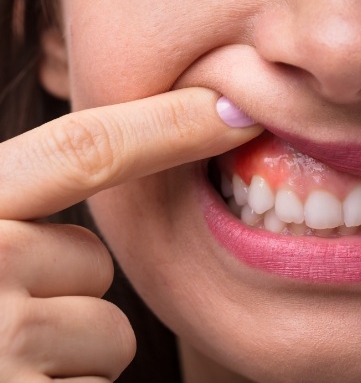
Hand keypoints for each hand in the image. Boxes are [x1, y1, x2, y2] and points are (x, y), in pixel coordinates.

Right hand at [0, 88, 260, 381]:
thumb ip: (16, 214)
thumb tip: (103, 202)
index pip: (84, 150)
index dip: (166, 125)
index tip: (233, 109)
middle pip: (92, 260)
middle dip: (67, 290)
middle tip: (2, 318)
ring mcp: (2, 343)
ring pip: (106, 331)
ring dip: (72, 350)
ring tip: (6, 364)